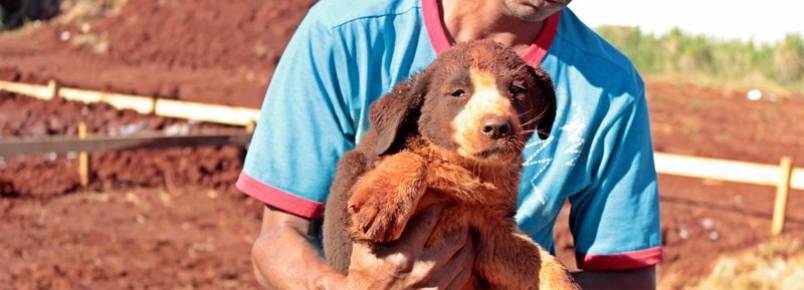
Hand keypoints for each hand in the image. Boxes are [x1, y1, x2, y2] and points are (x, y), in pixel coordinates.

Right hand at [345, 206, 475, 289]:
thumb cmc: (364, 277)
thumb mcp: (363, 251)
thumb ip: (375, 228)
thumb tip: (379, 200)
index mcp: (402, 254)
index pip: (429, 221)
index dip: (439, 206)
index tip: (443, 199)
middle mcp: (421, 270)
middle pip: (455, 239)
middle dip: (461, 223)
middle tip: (462, 214)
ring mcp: (433, 286)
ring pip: (464, 257)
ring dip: (468, 241)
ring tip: (466, 231)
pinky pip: (463, 275)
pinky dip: (467, 261)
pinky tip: (465, 252)